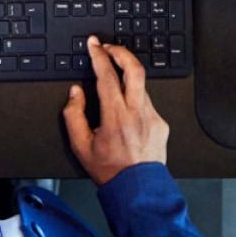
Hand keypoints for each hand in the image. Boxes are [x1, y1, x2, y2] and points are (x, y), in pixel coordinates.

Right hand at [62, 37, 169, 184]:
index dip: (99, 55)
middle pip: (135, 69)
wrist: (139, 192)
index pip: (107, 76)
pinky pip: (147, 101)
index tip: (94, 44)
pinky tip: (126, 104)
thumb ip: (73, 115)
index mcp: (116, 117)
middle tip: (109, 47)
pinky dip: (135, 95)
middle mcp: (137, 114)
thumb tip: (75, 93)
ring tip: (114, 76)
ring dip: (127, 75)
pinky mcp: (161, 124)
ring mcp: (153, 118)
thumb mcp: (80, 146)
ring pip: (141, 85)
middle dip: (121, 51)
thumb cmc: (110, 171)